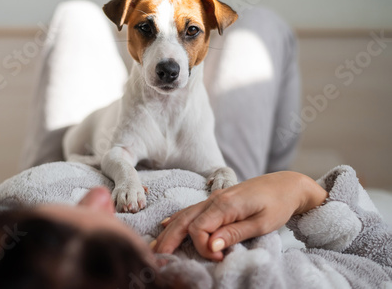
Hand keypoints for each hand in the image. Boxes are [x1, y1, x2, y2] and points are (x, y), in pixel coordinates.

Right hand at [152, 171, 327, 260]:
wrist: (287, 184)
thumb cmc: (278, 204)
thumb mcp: (262, 223)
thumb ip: (234, 233)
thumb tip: (211, 245)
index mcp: (225, 205)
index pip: (198, 228)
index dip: (202, 247)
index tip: (218, 258)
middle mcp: (214, 199)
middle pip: (184, 221)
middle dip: (170, 240)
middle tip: (158, 259)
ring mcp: (213, 198)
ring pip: (184, 215)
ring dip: (169, 232)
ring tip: (156, 247)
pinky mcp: (216, 200)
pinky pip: (191, 210)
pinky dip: (177, 219)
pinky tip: (167, 226)